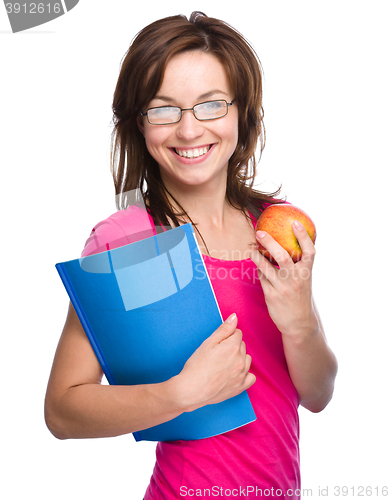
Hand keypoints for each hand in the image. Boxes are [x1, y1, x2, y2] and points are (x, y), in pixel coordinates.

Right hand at [175, 313, 255, 411]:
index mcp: (233, 347)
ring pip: (247, 359)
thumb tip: (235, 317)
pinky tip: (234, 374)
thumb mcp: (208, 343)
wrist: (191, 390)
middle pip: (242, 345)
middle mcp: (241, 360)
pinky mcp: (241, 387)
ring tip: (223, 364)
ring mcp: (242, 374)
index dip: (226, 336)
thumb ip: (224, 329)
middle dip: (232, 346)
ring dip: (239, 358)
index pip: (237, 333)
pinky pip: (251, 377)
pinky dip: (245, 374)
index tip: (217, 344)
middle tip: (217, 354)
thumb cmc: (196, 366)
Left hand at [250, 220, 318, 337]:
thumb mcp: (304, 280)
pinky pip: (261, 277)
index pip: (309, 252)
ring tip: (251, 249)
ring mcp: (282, 288)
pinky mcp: (271, 295)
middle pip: (282, 256)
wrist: (299, 324)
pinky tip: (258, 267)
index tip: (295, 223)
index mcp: (307, 273)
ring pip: (265, 267)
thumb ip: (297, 265)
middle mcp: (295, 280)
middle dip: (269, 242)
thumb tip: (283, 243)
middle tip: (259, 232)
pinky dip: (259, 270)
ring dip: (256, 255)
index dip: (303, 236)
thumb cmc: (300, 297)